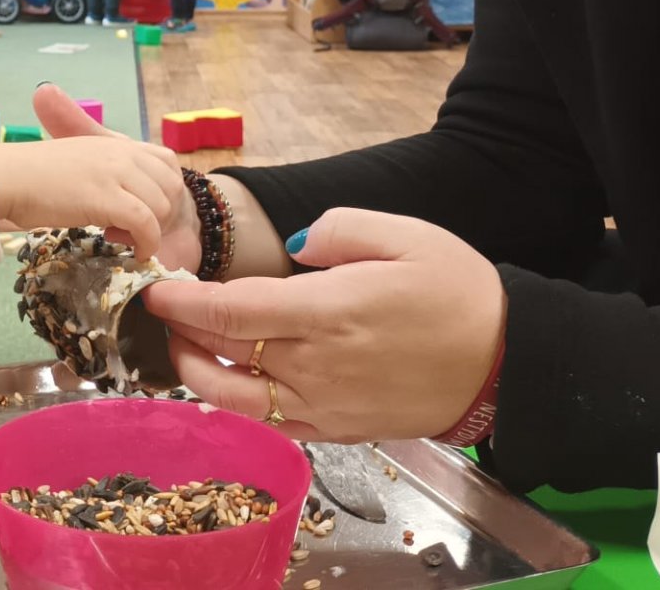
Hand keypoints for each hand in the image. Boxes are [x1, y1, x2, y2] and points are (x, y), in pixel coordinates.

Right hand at [27, 84, 201, 270]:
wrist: (8, 177)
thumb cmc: (33, 173)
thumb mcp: (77, 159)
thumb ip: (103, 168)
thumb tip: (120, 187)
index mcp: (115, 143)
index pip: (167, 161)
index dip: (162, 189)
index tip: (142, 209)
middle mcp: (122, 154)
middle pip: (171, 187)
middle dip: (160, 214)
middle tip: (130, 228)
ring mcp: (116, 174)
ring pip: (162, 206)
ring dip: (151, 230)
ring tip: (122, 237)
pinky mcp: (108, 198)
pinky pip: (147, 224)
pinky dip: (147, 244)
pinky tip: (135, 253)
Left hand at [141, 208, 505, 442]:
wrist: (505, 362)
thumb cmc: (457, 292)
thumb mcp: (406, 235)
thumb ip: (340, 230)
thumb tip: (297, 246)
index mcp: (328, 312)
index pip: (230, 312)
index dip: (182, 303)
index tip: (155, 289)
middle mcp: (316, 365)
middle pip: (221, 354)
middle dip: (180, 332)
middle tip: (162, 310)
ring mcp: (325, 405)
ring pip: (235, 399)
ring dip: (196, 373)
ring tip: (185, 346)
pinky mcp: (337, 430)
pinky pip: (272, 424)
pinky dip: (238, 405)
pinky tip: (228, 382)